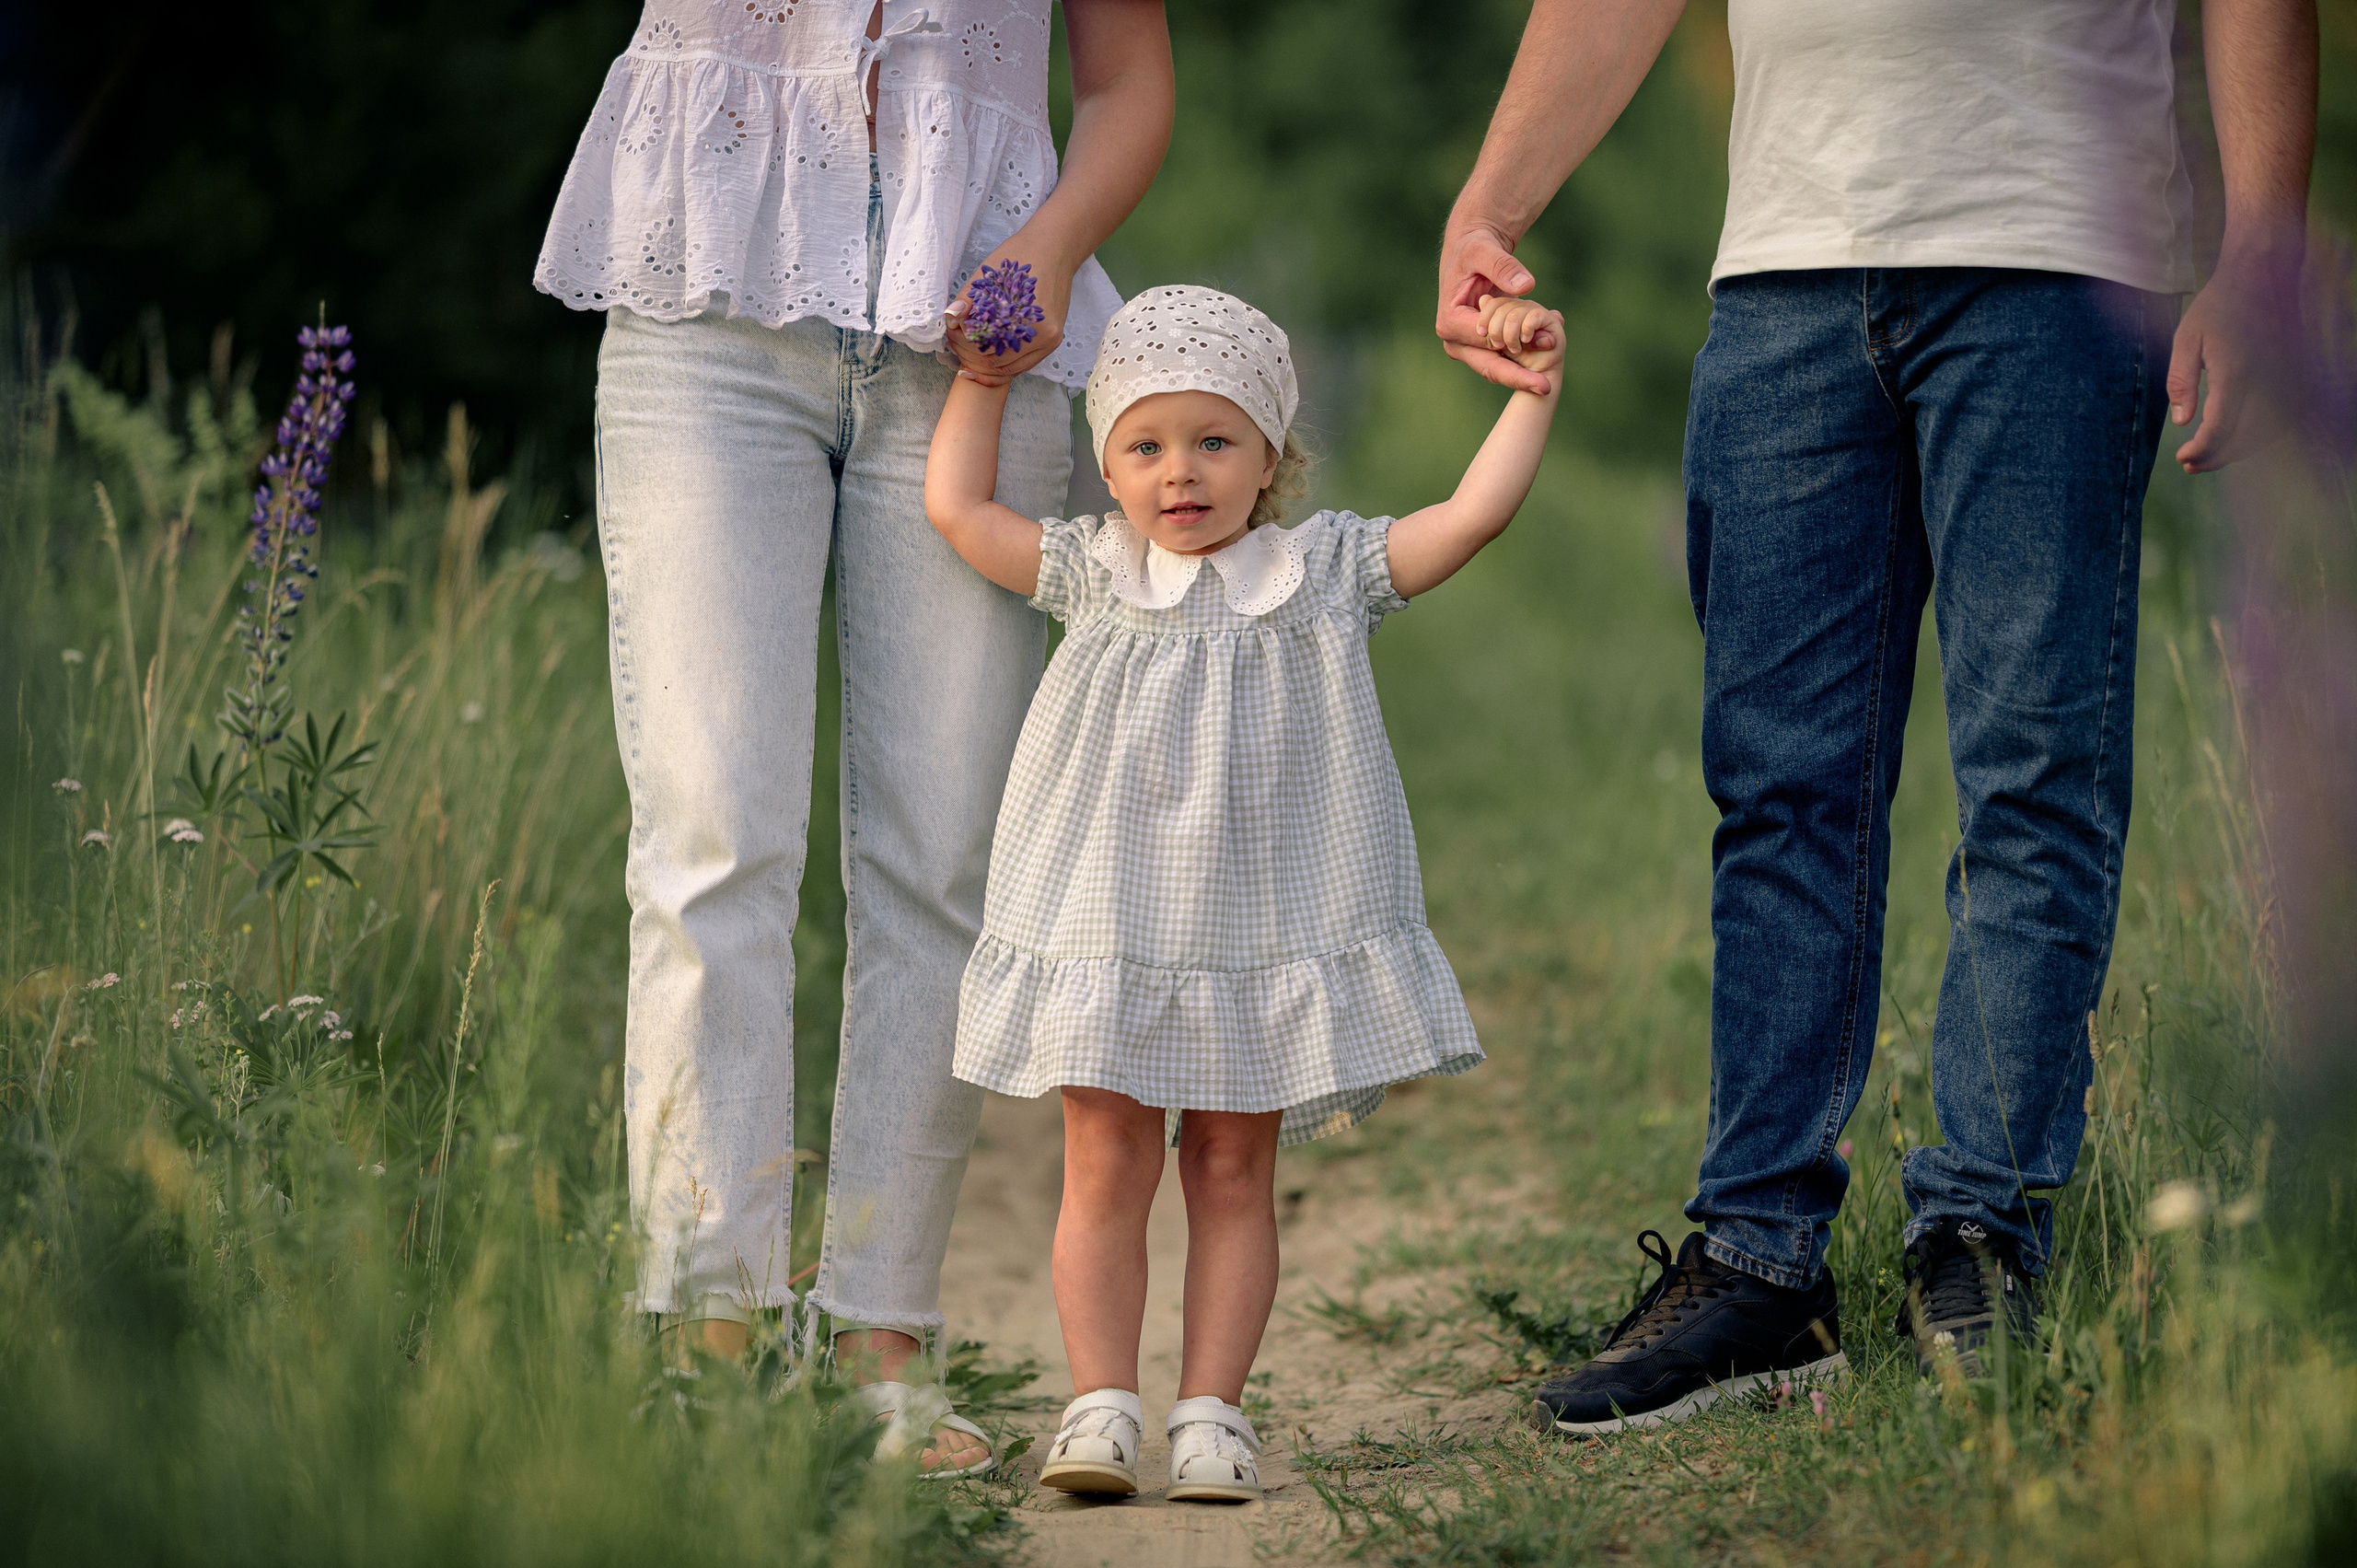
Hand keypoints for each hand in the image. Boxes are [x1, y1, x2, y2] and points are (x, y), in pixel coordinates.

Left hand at [944, 241, 1074, 386]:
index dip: (962, 344)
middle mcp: (1041, 335)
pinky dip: (1004, 363)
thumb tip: (950, 318)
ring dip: (985, 363)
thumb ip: (968, 298)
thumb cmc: (1020, 256)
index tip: (950, 334)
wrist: (1055, 249)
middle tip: (955, 343)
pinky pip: (1024, 363)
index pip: (983, 347)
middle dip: (970, 356)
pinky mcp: (1053, 341)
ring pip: (1010, 369)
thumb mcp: (988, 274)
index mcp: (1023, 317)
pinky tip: (988, 352)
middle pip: (996, 363)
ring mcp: (1050, 341)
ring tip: (969, 349)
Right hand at [1437, 220, 1548, 394]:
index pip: (1486, 345)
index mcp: (1450, 322)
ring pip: (1499, 365)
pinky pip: (1504, 355)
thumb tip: (1526, 286)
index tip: (1545, 351)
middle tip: (1547, 387)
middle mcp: (1455, 340)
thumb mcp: (1485, 250)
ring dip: (1526, 366)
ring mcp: (1467, 346)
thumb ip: (1503, 266)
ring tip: (1554, 358)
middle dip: (1519, 376)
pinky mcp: (1480, 344)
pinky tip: (1550, 340)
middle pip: (1490, 365)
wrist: (1472, 249)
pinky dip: (1526, 352)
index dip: (1515, 350)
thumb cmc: (1474, 248)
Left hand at [1475, 294, 1565, 383]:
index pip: (1493, 302)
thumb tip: (1484, 299)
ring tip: (1514, 348)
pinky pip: (1533, 316)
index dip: (1485, 316)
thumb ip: (1488, 323)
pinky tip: (1525, 341)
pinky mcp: (1552, 320)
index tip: (1482, 333)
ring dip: (1511, 335)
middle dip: (1496, 330)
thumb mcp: (1493, 344)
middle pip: (1503, 306)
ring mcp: (1537, 312)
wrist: (1534, 380)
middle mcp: (1523, 307)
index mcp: (1509, 309)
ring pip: (1515, 313)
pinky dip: (1526, 330)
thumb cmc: (1511, 364)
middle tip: (1499, 346)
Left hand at [2168, 246, 2303, 474]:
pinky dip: (2257, 437)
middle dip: (2216, 457)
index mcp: (2237, 370)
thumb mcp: (2186, 338)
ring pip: (2266, 433)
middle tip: (2190, 465)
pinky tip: (2233, 440)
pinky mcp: (2295, 379)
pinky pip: (2279, 420)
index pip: (2221, 426)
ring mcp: (2286, 380)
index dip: (2202, 449)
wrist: (2263, 277)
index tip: (2181, 457)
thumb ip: (2181, 381)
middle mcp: (2268, 379)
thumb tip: (2182, 421)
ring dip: (2238, 452)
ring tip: (2206, 458)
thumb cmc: (2219, 306)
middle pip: (2244, 436)